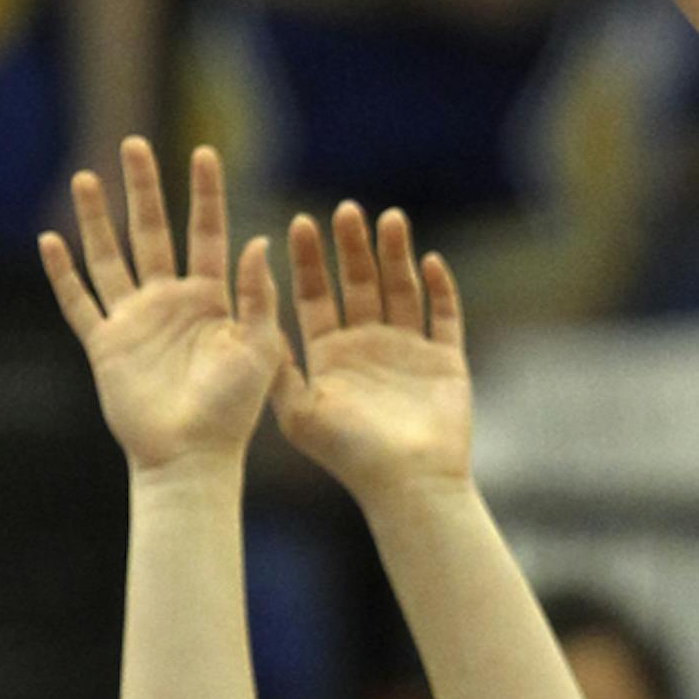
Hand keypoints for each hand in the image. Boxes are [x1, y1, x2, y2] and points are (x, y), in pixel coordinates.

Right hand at [41, 139, 281, 471]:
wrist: (192, 457)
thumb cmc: (234, 410)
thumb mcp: (260, 347)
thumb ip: (258, 295)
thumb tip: (258, 240)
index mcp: (210, 299)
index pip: (206, 232)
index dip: (205, 194)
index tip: (205, 152)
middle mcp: (169, 302)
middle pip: (151, 231)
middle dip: (143, 188)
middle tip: (134, 144)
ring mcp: (134, 321)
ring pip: (109, 257)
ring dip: (97, 219)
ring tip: (86, 177)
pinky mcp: (105, 345)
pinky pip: (79, 303)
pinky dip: (63, 274)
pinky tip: (50, 241)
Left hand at [271, 201, 474, 506]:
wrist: (407, 488)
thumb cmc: (349, 455)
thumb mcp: (296, 410)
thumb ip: (275, 361)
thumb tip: (252, 310)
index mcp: (330, 355)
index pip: (316, 295)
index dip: (309, 260)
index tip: (301, 223)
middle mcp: (367, 347)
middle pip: (359, 283)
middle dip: (352, 247)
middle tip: (345, 210)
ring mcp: (408, 352)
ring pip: (401, 289)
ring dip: (394, 254)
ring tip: (388, 217)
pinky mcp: (446, 361)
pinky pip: (444, 315)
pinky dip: (440, 288)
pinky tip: (429, 260)